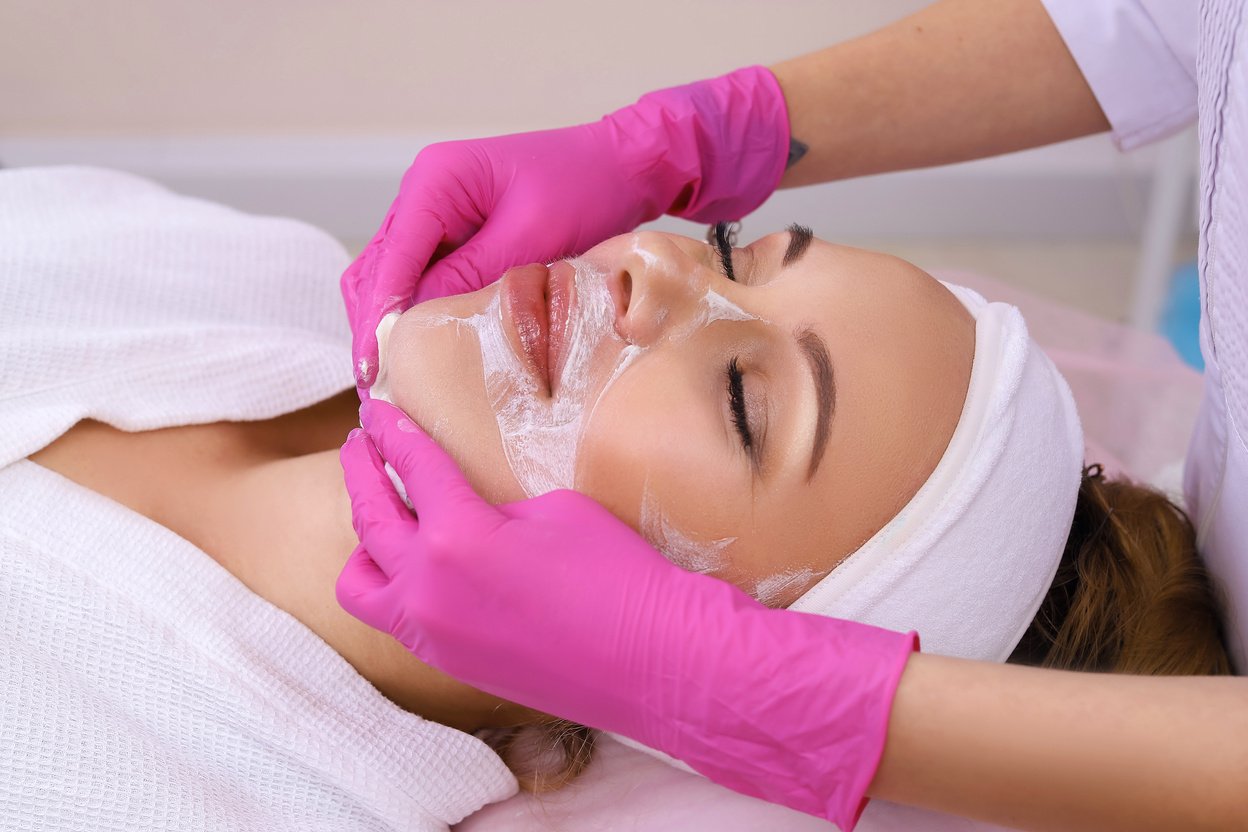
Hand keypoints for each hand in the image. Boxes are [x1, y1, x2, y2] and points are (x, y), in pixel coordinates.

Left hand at [338, 400, 916, 829]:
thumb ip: (496, 507)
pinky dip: (394, 585)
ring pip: (361, 583)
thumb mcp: (555, 511)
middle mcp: (428, 588)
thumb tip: (475, 513)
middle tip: (361, 444)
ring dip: (365, 542)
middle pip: (370, 517)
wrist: (655, 659)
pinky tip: (419, 567)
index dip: (393, 432)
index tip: (378, 411)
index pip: (412, 467)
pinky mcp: (450, 663)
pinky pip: (395, 618)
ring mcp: (432, 634)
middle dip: (361, 472)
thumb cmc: (618, 573)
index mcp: (456, 536)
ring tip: (382, 515)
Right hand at [342, 65, 789, 392]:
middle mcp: (425, 190)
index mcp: (436, 180)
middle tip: (378, 384)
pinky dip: (417, 310)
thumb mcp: (531, 239)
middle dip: (374, 325)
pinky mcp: (455, 231)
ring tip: (393, 376)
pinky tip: (425, 348)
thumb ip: (471, 277)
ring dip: (391, 321)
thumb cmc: (585, 189)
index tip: (372, 367)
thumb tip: (419, 322)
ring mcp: (437, 211)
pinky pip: (422, 275)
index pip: (391, 259)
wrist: (623, 165)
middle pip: (378, 268)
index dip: (378, 317)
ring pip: (393, 275)